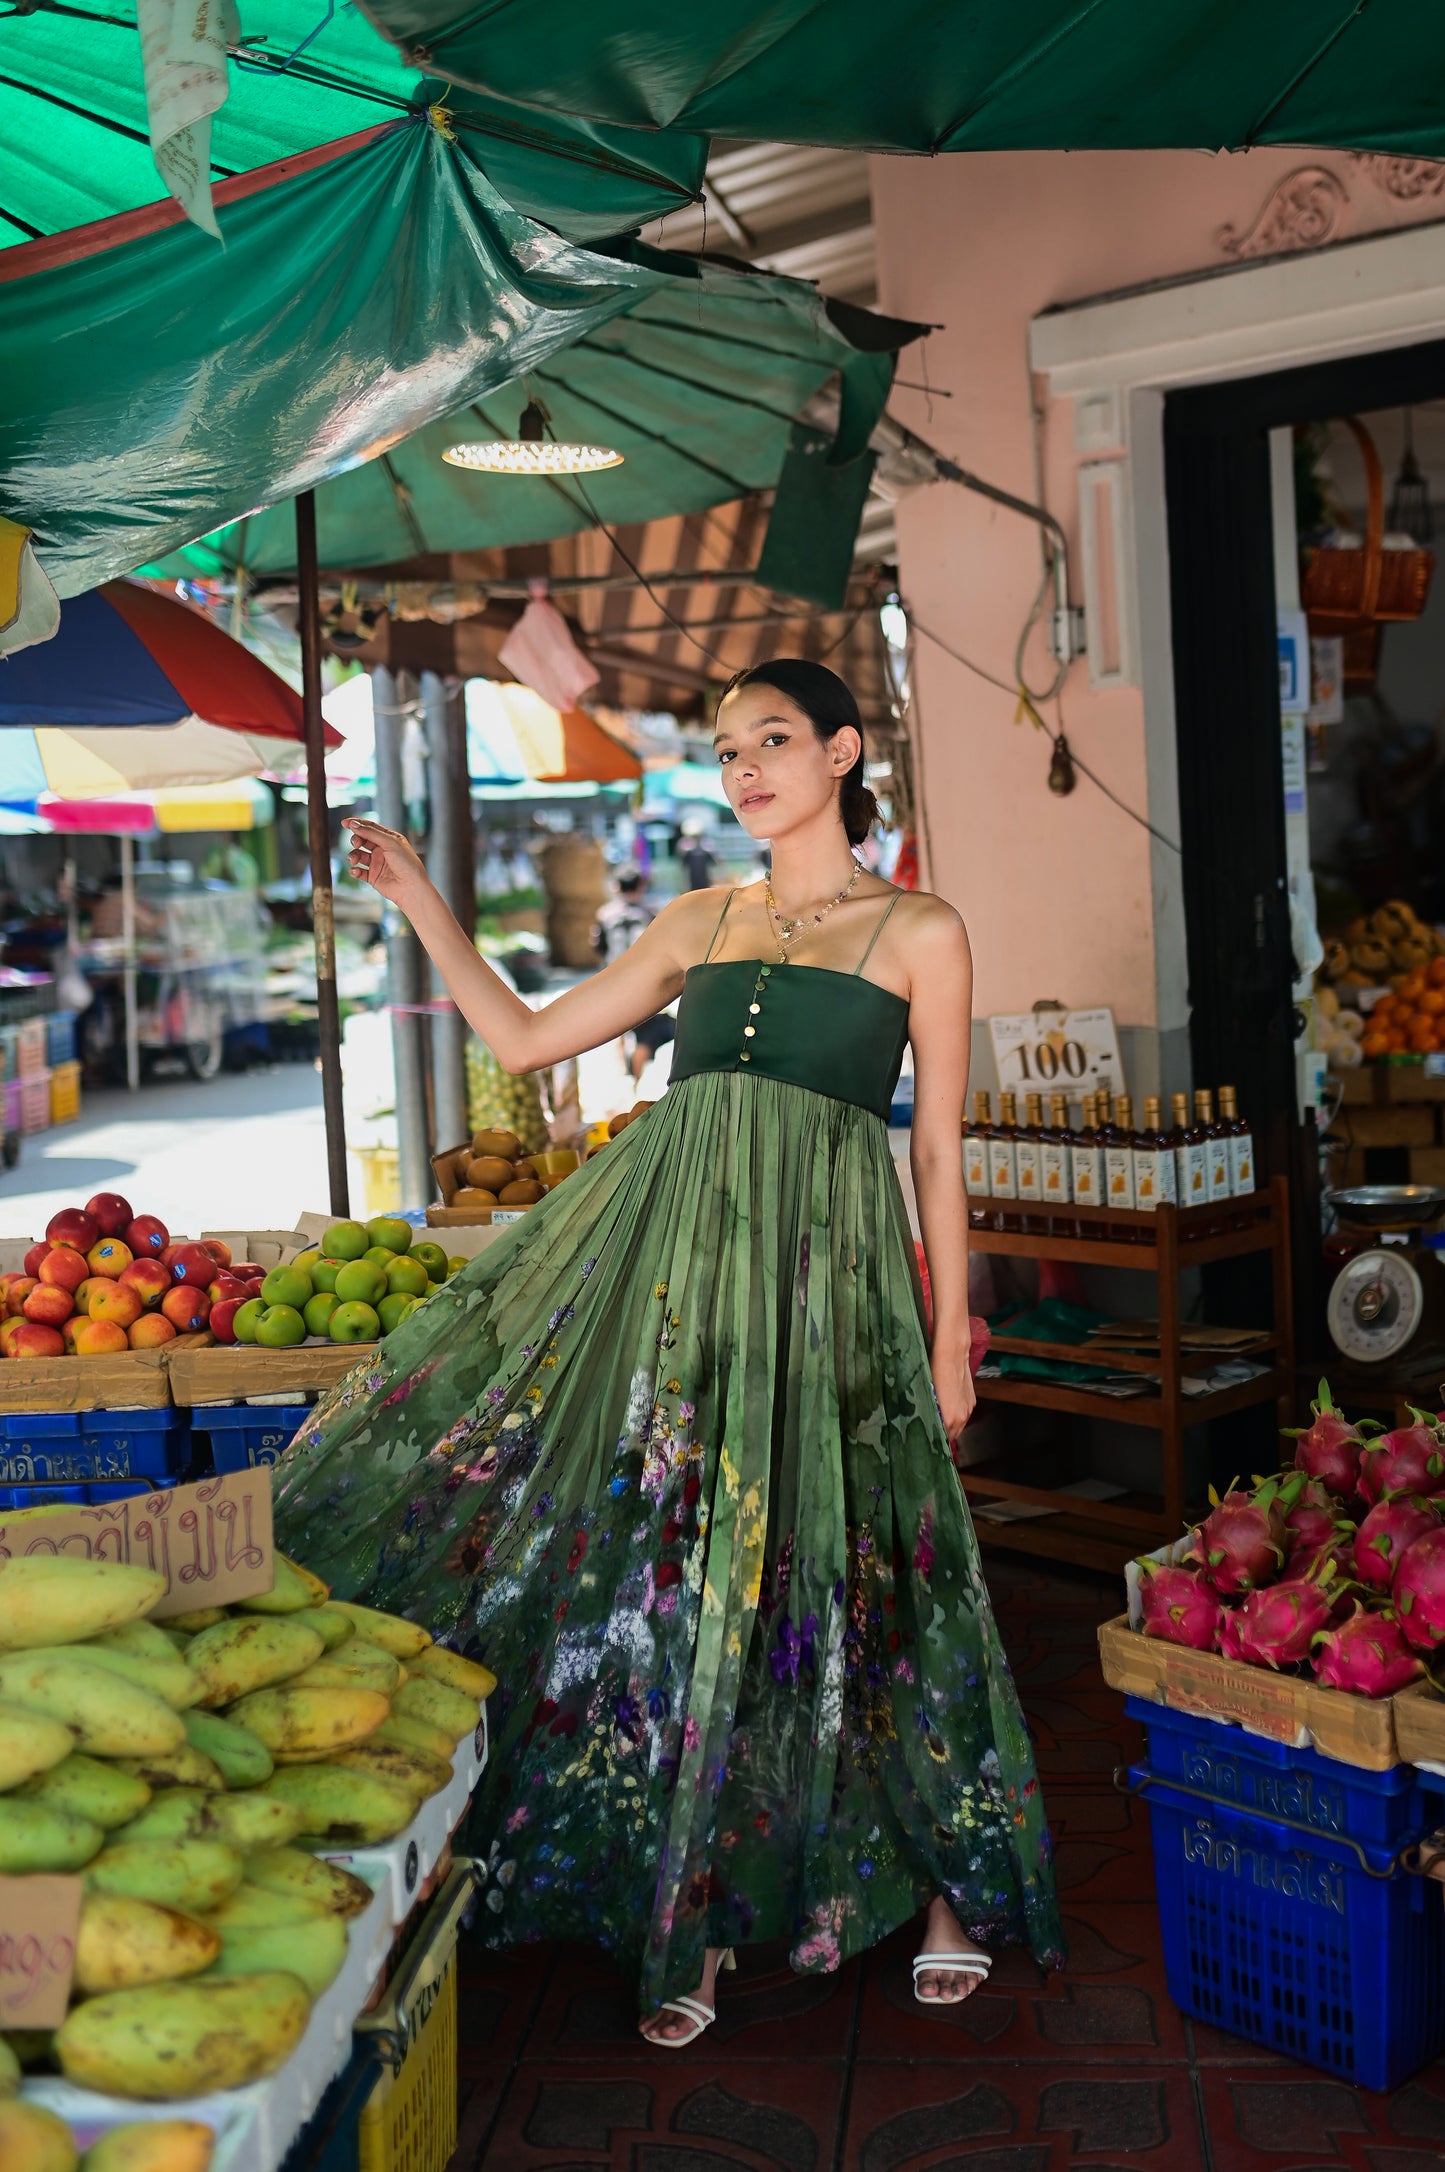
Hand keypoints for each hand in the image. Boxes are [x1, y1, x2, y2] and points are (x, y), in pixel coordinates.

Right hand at [343, 818, 427, 908]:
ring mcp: (377, 864)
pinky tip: (355, 871)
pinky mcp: (373, 877)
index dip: (357, 824)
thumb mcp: (390, 843)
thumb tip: (354, 824)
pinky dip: (354, 870)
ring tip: (354, 859)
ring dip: (353, 855)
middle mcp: (383, 850)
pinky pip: (358, 872)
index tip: (344, 823)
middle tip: (356, 843)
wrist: (411, 888)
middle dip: (356, 840)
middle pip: (362, 840)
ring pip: (358, 855)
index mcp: (389, 839)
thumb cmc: (407, 864)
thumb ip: (371, 833)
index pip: (370, 827)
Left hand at [931, 1332, 977, 1447]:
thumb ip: (927, 1414)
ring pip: (958, 1426)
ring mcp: (968, 1409)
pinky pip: (963, 1416)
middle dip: (941, 1436)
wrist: (952, 1353)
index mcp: (950, 1419)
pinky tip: (946, 1408)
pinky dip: (955, 1416)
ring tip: (936, 1421)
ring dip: (949, 1426)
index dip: (933, 1442)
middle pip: (951, 1436)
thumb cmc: (935, 1372)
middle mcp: (962, 1418)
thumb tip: (922, 1425)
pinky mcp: (971, 1401)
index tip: (925, 1443)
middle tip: (927, 1434)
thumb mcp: (926, 1395)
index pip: (942, 1441)